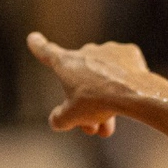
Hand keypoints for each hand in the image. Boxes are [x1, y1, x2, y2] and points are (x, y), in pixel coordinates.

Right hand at [27, 32, 151, 137]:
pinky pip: (125, 70)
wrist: (133, 92)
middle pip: (83, 80)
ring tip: (108, 128)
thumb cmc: (98, 101)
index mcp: (65, 61)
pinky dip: (125, 84)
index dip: (38, 46)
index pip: (46, 51)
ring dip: (106, 100)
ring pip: (105, 78)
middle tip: (93, 128)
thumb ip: (60, 119)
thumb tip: (56, 122)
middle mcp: (85, 51)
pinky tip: (129, 98)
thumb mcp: (72, 116)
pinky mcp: (129, 52)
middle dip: (87, 104)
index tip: (34, 38)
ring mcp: (108, 50)